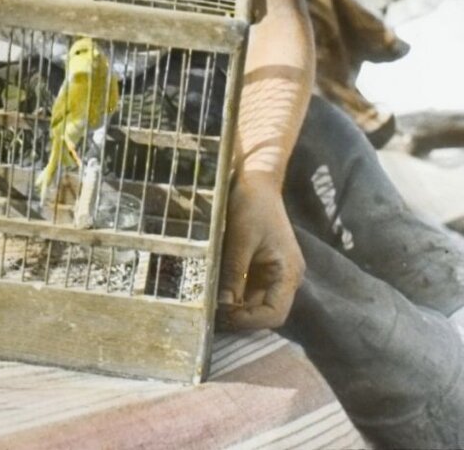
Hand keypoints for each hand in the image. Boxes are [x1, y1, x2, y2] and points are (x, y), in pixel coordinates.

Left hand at [216, 173, 304, 330]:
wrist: (257, 179)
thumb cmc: (252, 203)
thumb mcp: (240, 239)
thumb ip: (234, 274)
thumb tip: (223, 307)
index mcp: (289, 272)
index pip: (275, 314)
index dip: (250, 321)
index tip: (223, 315)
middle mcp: (286, 278)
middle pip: (265, 312)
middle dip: (239, 316)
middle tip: (211, 313)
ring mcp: (274, 273)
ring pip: (255, 303)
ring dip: (235, 306)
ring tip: (210, 303)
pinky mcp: (262, 267)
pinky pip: (249, 289)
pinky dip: (234, 293)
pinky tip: (216, 290)